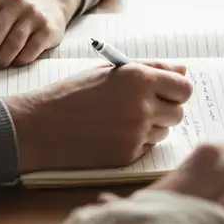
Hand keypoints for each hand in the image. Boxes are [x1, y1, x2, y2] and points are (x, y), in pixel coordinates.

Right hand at [4, 62, 192, 172]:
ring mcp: (136, 133)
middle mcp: (142, 105)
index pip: (183, 88)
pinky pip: (146, 148)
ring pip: (164, 131)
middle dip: (165, 110)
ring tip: (119, 121)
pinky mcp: (128, 155)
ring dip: (150, 127)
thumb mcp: (109, 71)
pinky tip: (110, 135)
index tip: (166, 93)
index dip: (176, 90)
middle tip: (141, 108)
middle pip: (178, 112)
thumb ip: (150, 68)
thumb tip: (183, 71)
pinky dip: (135, 143)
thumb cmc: (72, 94)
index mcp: (138, 77)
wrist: (40, 126)